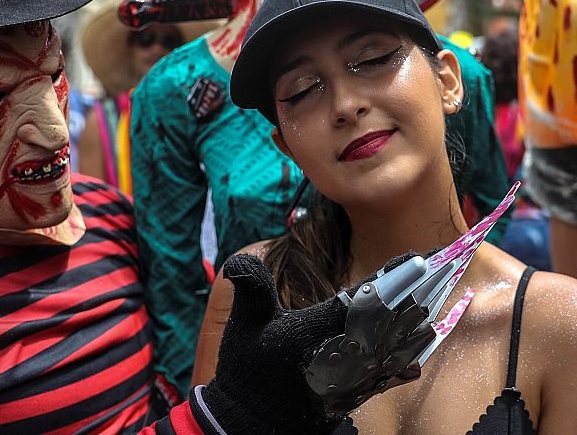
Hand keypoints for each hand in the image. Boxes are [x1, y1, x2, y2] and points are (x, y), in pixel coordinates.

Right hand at [200, 252, 436, 433]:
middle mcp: (338, 357)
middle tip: (437, 276)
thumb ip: (251, 289)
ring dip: (414, 329)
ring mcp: (348, 380)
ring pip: (391, 352)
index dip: (391, 279)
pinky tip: (420, 352)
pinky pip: (386, 378)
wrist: (247, 422)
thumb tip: (241, 260)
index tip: (415, 260)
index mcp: (313, 332)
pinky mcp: (350, 397)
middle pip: (387, 325)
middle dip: (412, 300)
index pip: (361, 300)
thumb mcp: (245, 324)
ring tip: (434, 306)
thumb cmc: (246, 369)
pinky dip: (405, 361)